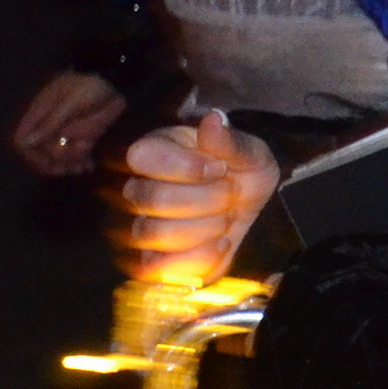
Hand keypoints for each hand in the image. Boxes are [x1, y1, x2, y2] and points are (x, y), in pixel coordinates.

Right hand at [11, 70, 127, 176]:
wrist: (113, 80)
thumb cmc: (88, 87)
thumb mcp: (69, 104)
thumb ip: (50, 123)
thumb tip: (26, 143)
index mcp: (38, 116)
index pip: (22, 142)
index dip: (32, 155)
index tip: (49, 163)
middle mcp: (48, 127)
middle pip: (42, 155)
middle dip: (57, 163)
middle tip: (74, 166)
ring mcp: (64, 133)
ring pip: (59, 158)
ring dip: (70, 164)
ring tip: (85, 165)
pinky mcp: (80, 137)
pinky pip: (75, 156)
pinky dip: (81, 162)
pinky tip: (90, 165)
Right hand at [110, 112, 278, 284]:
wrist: (252, 208)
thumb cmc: (241, 171)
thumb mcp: (249, 151)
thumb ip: (230, 140)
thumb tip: (213, 120)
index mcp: (153, 151)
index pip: (141, 156)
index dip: (185, 166)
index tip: (218, 168)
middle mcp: (135, 188)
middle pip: (153, 199)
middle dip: (207, 199)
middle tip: (230, 192)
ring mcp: (137, 227)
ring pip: (154, 234)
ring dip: (205, 228)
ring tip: (226, 217)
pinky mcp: (149, 262)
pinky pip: (157, 268)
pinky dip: (198, 258)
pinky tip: (221, 243)